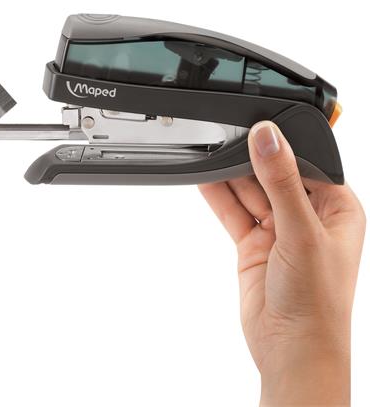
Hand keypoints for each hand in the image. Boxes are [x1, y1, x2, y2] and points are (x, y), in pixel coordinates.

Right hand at [199, 121, 364, 405]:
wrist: (292, 349)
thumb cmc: (317, 302)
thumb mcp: (301, 231)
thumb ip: (280, 181)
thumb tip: (268, 138)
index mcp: (337, 209)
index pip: (307, 163)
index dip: (282, 145)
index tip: (257, 125)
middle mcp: (308, 217)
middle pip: (273, 175)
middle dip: (251, 159)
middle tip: (226, 136)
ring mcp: (278, 232)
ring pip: (250, 193)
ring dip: (230, 175)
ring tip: (209, 151)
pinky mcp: (252, 246)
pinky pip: (233, 214)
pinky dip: (217, 197)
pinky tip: (204, 178)